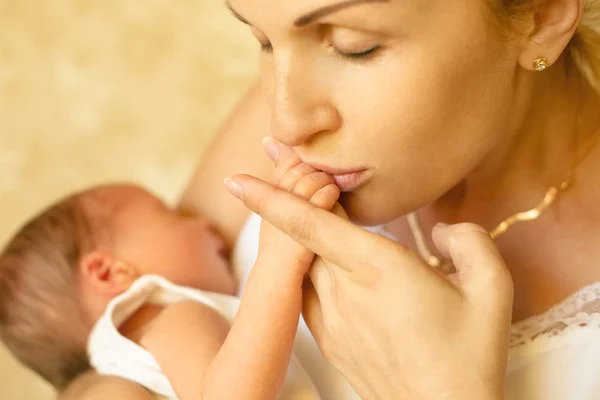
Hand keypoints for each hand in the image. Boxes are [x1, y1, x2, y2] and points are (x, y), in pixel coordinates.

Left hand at [226, 139, 513, 399]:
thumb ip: (469, 242)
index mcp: (378, 269)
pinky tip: (328, 261)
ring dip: (301, 234)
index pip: (310, 225)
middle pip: (301, 235)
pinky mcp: (328, 337)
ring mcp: (330, 317)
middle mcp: (344, 291)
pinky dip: (307, 265)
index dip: (270, 198)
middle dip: (296, 198)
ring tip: (317, 209)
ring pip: (301, 262)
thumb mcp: (492, 290)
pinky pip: (306, 290)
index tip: (237, 179)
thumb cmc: (470, 355)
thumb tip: (443, 230)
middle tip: (296, 164)